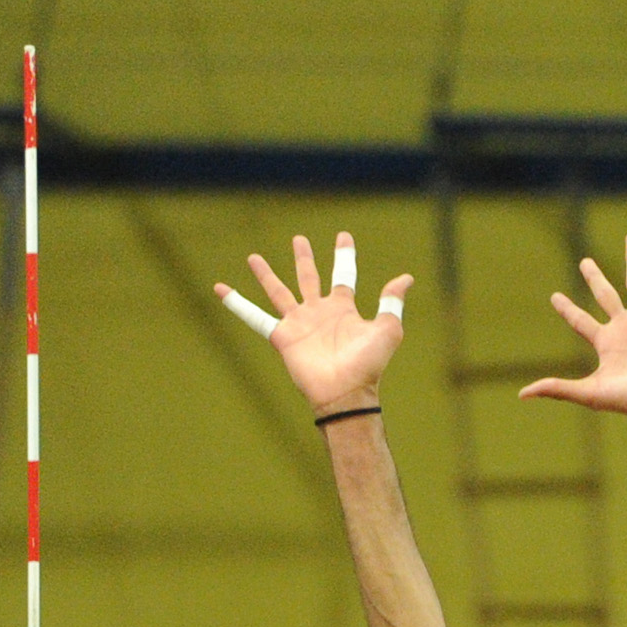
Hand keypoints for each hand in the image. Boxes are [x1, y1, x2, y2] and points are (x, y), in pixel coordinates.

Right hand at [220, 233, 411, 415]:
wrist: (346, 390)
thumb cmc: (368, 363)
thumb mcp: (388, 329)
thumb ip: (392, 302)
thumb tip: (406, 277)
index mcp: (343, 308)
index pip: (343, 274)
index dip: (343, 255)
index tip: (343, 236)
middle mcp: (319, 312)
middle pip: (308, 277)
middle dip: (304, 259)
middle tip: (299, 239)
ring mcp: (299, 323)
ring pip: (279, 292)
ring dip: (266, 275)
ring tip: (253, 257)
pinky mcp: (282, 336)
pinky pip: (255, 318)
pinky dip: (237, 304)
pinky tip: (220, 289)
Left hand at [521, 232, 626, 460]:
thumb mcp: (593, 394)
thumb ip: (559, 388)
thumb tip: (522, 394)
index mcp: (606, 343)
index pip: (580, 320)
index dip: (567, 309)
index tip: (554, 297)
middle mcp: (625, 327)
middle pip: (605, 294)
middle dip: (595, 277)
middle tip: (584, 262)